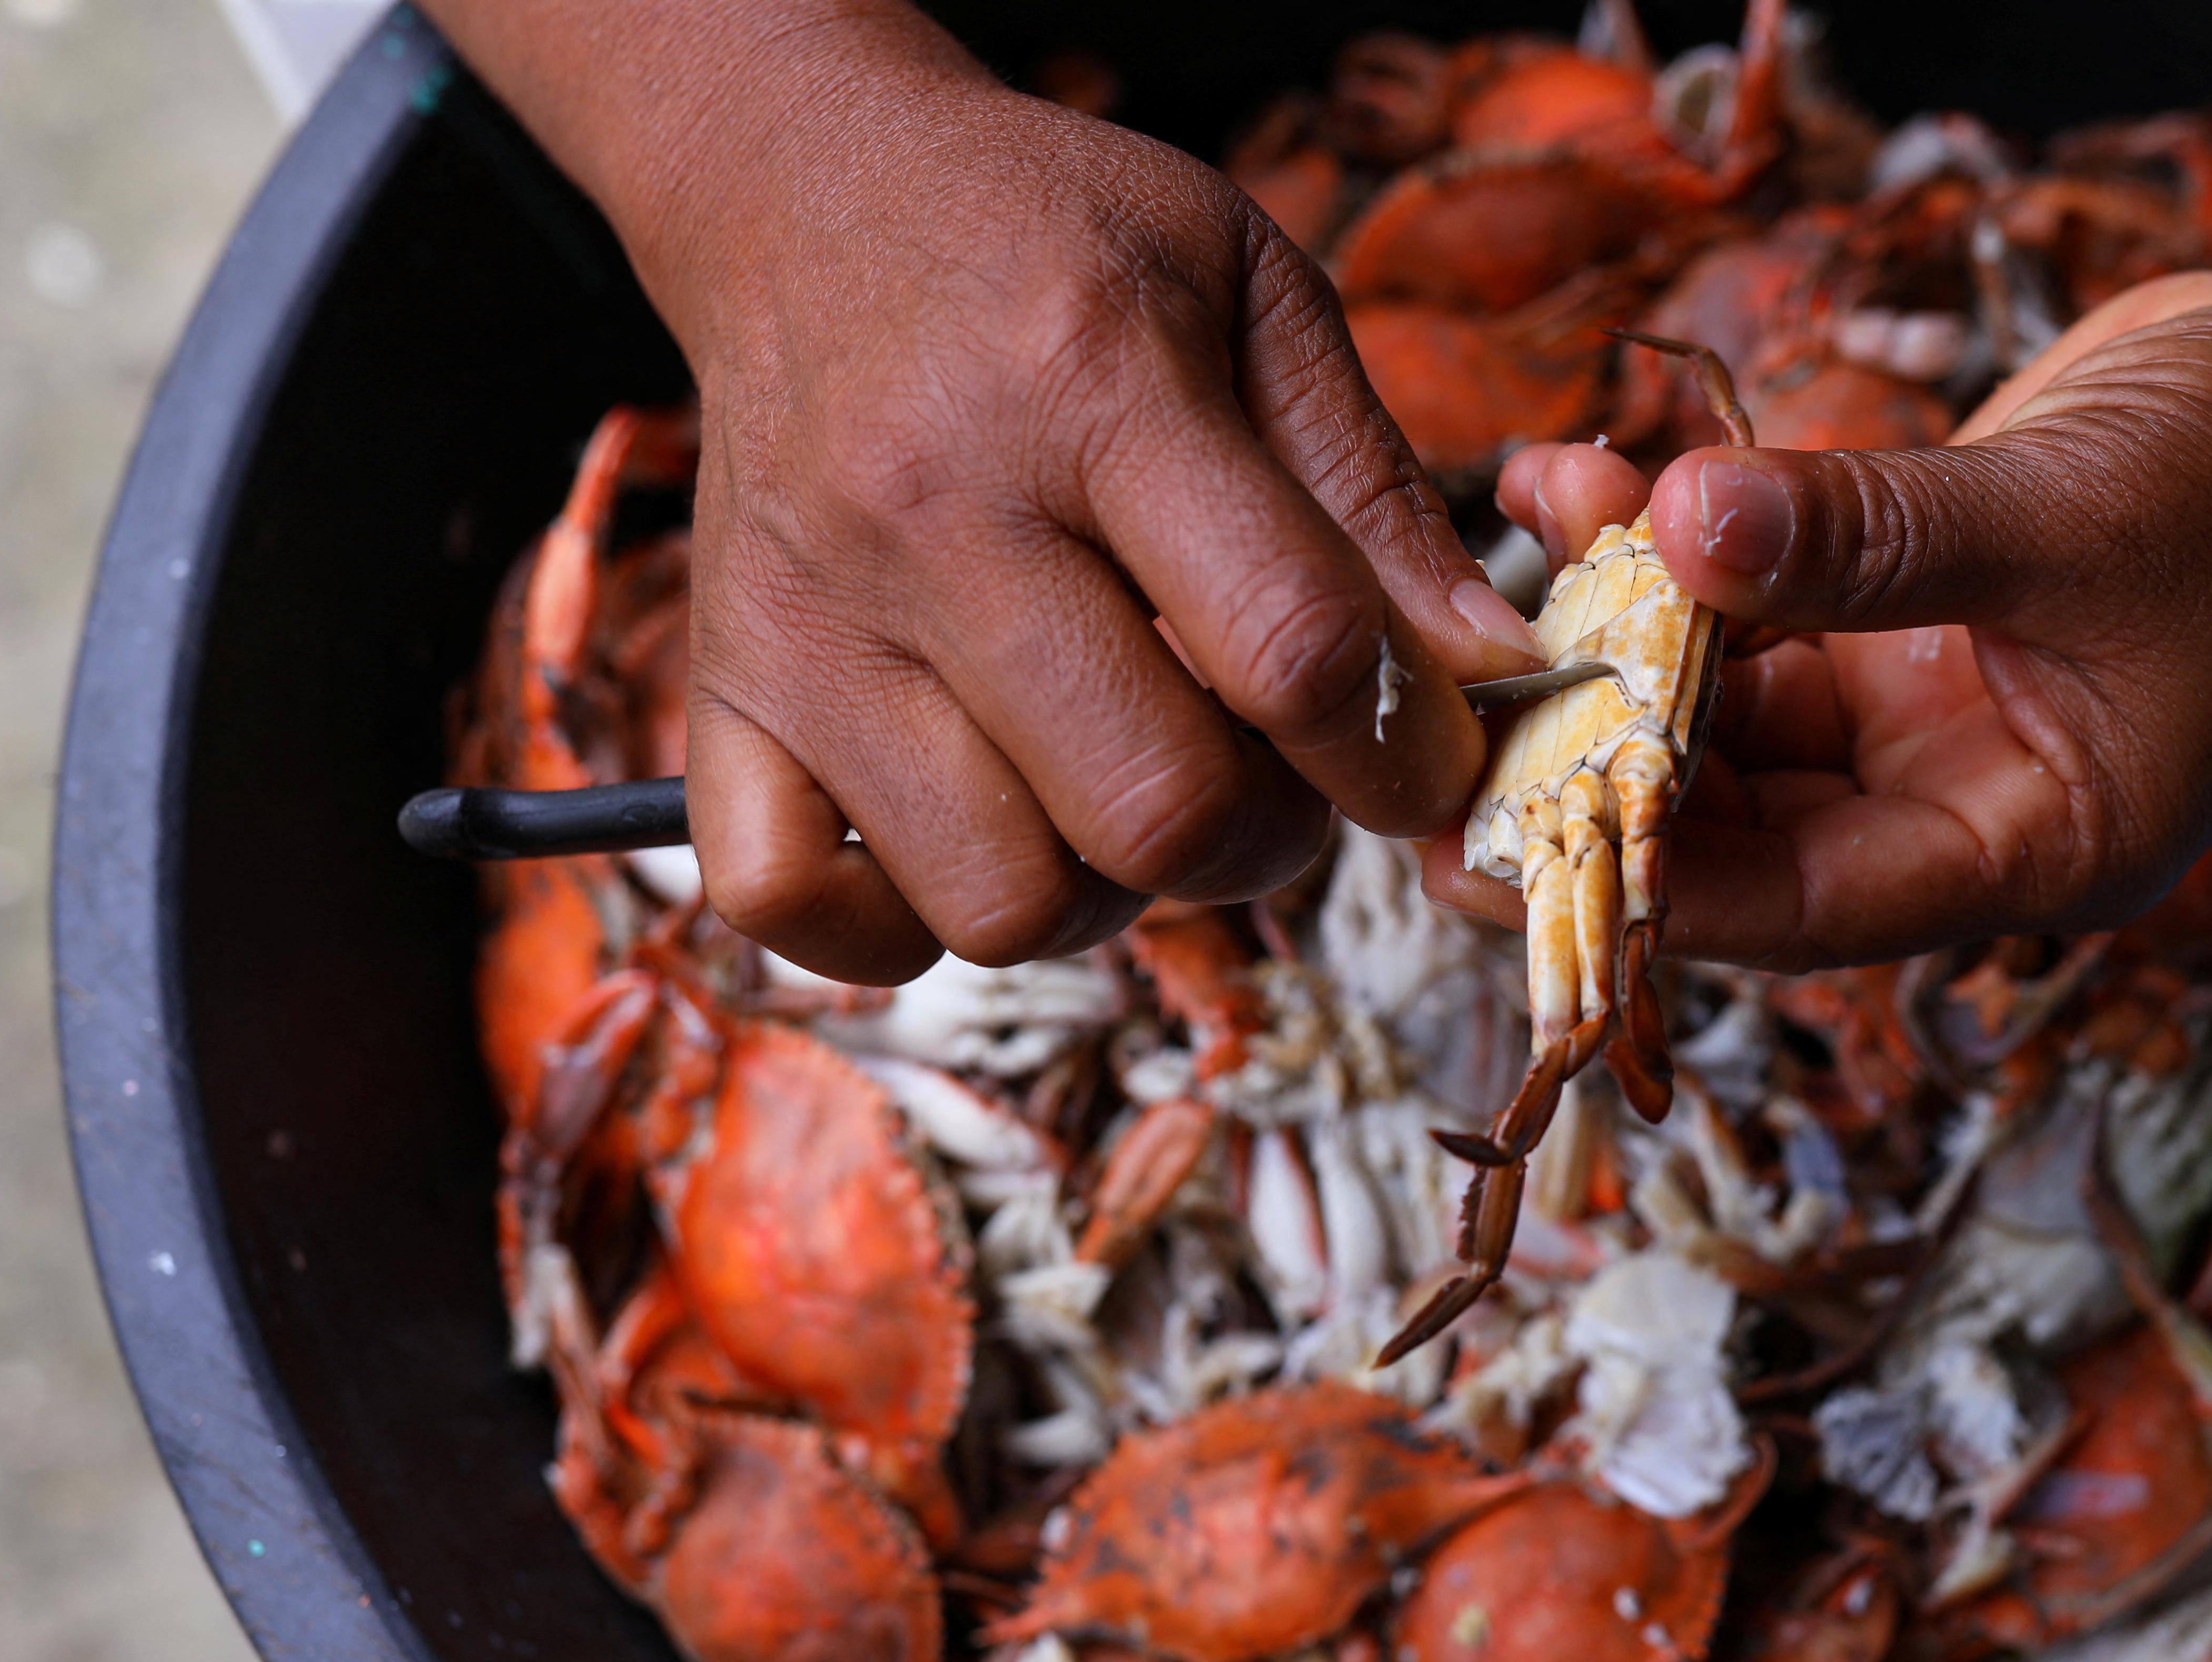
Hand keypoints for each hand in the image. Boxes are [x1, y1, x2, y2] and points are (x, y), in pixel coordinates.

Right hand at [443, 4, 1548, 983]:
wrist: (802, 189)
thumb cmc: (1055, 245)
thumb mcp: (1256, 290)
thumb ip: (1378, 491)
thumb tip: (1491, 669)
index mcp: (1086, 382)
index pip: (1290, 650)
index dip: (1397, 749)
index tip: (1416, 756)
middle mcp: (927, 512)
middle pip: (1154, 811)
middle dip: (1265, 837)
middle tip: (1269, 773)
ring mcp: (806, 621)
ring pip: (1004, 902)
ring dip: (1105, 889)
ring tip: (1122, 783)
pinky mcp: (720, 693)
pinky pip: (799, 913)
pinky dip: (902, 922)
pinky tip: (978, 825)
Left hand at [1411, 0, 2211, 971]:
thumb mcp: (2070, 514)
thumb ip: (1871, 538)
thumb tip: (1680, 531)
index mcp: (2038, 849)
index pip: (1807, 908)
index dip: (1649, 882)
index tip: (1500, 840)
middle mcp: (1973, 804)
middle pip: (1746, 832)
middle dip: (1605, 770)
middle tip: (1449, 721)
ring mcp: (1937, 714)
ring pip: (1738, 719)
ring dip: (1627, 643)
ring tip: (1519, 551)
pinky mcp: (1911, 622)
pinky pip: (1762, 618)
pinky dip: (1680, 560)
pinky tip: (1588, 484)